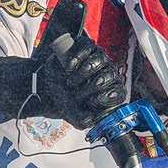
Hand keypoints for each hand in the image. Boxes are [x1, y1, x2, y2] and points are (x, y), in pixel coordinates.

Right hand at [0, 0, 126, 127]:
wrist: (48, 88)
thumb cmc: (65, 100)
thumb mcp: (74, 116)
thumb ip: (83, 120)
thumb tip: (91, 118)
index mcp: (110, 91)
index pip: (119, 92)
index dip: (108, 96)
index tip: (93, 101)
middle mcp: (107, 73)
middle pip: (110, 74)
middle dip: (92, 87)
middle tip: (77, 95)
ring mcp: (98, 58)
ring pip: (100, 58)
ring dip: (84, 72)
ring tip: (70, 82)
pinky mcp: (86, 47)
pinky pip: (89, 47)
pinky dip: (78, 57)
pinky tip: (69, 67)